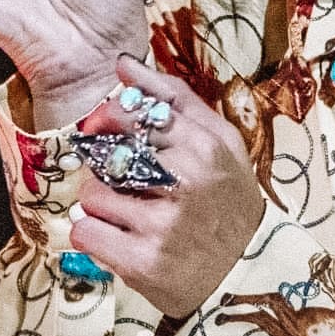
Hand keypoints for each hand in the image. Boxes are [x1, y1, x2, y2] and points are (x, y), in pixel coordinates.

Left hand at [69, 55, 265, 322]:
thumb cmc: (227, 199)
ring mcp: (164, 224)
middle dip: (104, 165)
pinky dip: (93, 235)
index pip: (135, 114)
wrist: (248, 271)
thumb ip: (174, 98)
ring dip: (99, 204)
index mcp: (205, 146)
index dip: (110, 120)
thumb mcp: (219, 141)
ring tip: (126, 213)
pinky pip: (86, 233)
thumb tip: (123, 64)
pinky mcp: (143, 262)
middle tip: (123, 179)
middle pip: (107, 153)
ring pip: (92, 194)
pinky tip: (118, 237)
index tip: (108, 129)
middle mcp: (186, 182)